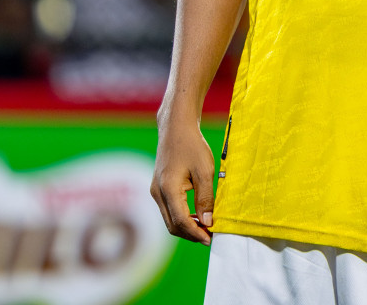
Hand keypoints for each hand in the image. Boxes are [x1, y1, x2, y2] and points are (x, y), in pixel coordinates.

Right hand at [150, 116, 216, 243]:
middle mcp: (157, 193)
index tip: (210, 239)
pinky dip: (181, 217)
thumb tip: (208, 222)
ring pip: (169, 219)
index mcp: (168, 189)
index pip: (181, 222)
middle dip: (191, 234)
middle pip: (172, 225)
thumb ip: (205, 198)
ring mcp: (155, 191)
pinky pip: (168, 210)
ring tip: (206, 227)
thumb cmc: (192, 146)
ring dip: (186, 227)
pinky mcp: (158, 188)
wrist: (176, 127)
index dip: (196, 233)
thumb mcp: (205, 171)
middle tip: (210, 236)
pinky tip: (196, 215)